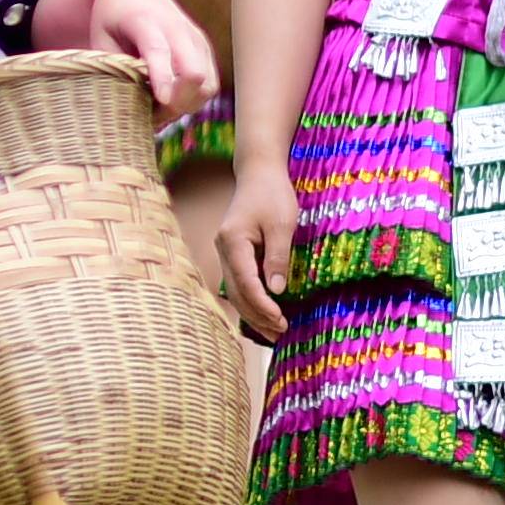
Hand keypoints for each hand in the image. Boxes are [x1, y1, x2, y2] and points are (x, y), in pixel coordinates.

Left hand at [84, 0, 219, 121]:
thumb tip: (126, 105)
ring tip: (157, 111)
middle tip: (150, 115)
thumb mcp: (100, 39)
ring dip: (185, 106)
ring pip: (207, 84)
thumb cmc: (111, 19)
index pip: (159, 50)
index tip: (162, 99)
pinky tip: (170, 103)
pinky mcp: (204, 50)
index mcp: (144, 20)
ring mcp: (196, 39)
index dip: (163, 76)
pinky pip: (209, 85)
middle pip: (193, 72)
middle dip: (177, 102)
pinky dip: (193, 100)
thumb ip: (112, 69)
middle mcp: (177, 28)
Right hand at [209, 155, 295, 338]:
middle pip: (236, 292)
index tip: (281, 320)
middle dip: (257, 315)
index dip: (263, 306)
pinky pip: (239, 282)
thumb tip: (276, 291)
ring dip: (253, 312)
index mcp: (232, 241)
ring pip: (235, 290)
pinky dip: (251, 299)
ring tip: (274, 330)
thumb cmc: (272, 194)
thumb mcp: (281, 224)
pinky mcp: (233, 252)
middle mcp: (223, 249)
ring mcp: (225, 251)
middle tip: (281, 333)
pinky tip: (264, 311)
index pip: (246, 283)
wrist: (258, 172)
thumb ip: (277, 257)